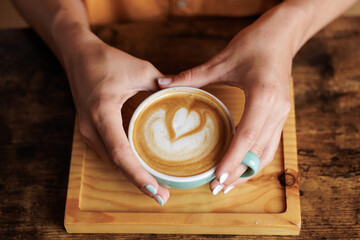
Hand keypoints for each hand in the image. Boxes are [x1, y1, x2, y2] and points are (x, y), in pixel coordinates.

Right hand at [65, 35, 168, 204]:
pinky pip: (109, 152)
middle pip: (116, 164)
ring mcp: (87, 131)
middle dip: (139, 182)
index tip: (156, 191)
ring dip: (132, 175)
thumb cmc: (106, 60)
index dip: (138, 175)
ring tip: (156, 187)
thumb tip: (186, 97)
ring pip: (112, 161)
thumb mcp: (140, 69)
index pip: (121, 152)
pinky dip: (125, 163)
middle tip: (164, 196)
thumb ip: (164, 85)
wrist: (78, 55)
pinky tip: (141, 168)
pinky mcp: (90, 130)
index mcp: (102, 112)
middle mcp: (91, 127)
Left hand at [158, 23, 291, 194]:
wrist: (281, 36)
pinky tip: (239, 165)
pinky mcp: (280, 115)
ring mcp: (282, 114)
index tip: (217, 180)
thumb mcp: (222, 60)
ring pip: (267, 153)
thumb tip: (162, 84)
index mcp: (263, 96)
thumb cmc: (254, 44)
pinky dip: (254, 159)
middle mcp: (277, 110)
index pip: (247, 137)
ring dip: (248, 170)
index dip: (232, 161)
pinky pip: (269, 144)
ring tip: (226, 184)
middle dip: (238, 174)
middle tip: (216, 189)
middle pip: (259, 152)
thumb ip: (191, 76)